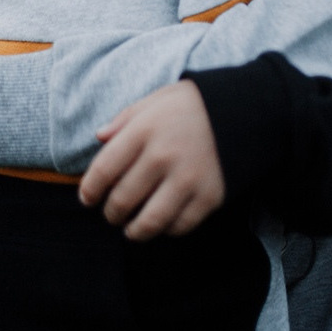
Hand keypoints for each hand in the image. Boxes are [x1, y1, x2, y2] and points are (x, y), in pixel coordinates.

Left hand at [78, 81, 225, 239]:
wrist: (245, 110)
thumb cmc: (192, 105)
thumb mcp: (155, 100)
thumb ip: (124, 119)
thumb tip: (99, 137)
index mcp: (144, 130)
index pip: (103, 170)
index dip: (89, 190)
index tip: (86, 199)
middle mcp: (162, 156)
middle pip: (122, 199)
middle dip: (111, 213)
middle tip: (111, 214)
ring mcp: (187, 179)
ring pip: (149, 221)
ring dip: (134, 231)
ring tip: (130, 229)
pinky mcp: (210, 197)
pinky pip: (179, 226)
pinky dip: (166, 230)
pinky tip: (162, 223)